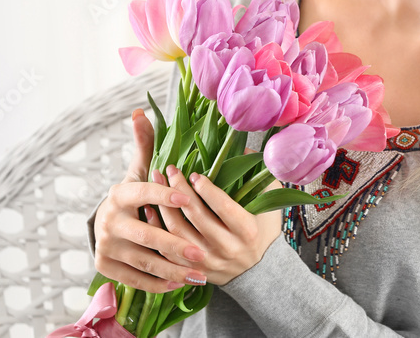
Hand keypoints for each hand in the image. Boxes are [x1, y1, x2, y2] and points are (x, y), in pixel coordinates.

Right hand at [92, 108, 208, 293]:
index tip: (187, 199)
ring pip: (145, 262)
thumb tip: (141, 112)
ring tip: (199, 273)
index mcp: (120, 194)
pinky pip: (137, 280)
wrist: (105, 225)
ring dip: (173, 270)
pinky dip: (159, 284)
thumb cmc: (135, 194)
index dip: (165, 196)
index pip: (144, 194)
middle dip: (176, 245)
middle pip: (147, 235)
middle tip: (203, 252)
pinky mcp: (106, 268)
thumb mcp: (139, 170)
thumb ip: (145, 143)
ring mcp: (106, 247)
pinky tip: (181, 284)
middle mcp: (108, 221)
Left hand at [151, 154, 282, 286]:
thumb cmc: (264, 229)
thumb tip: (242, 149)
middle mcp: (228, 248)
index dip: (206, 189)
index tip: (194, 173)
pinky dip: (157, 228)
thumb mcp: (269, 202)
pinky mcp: (194, 270)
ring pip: (178, 233)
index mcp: (247, 231)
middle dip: (180, 189)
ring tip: (157, 182)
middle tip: (171, 169)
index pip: (223, 206)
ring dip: (163, 205)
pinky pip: (168, 250)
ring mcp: (209, 261)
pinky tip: (149, 208)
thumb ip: (259, 175)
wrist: (260, 271)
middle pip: (196, 216)